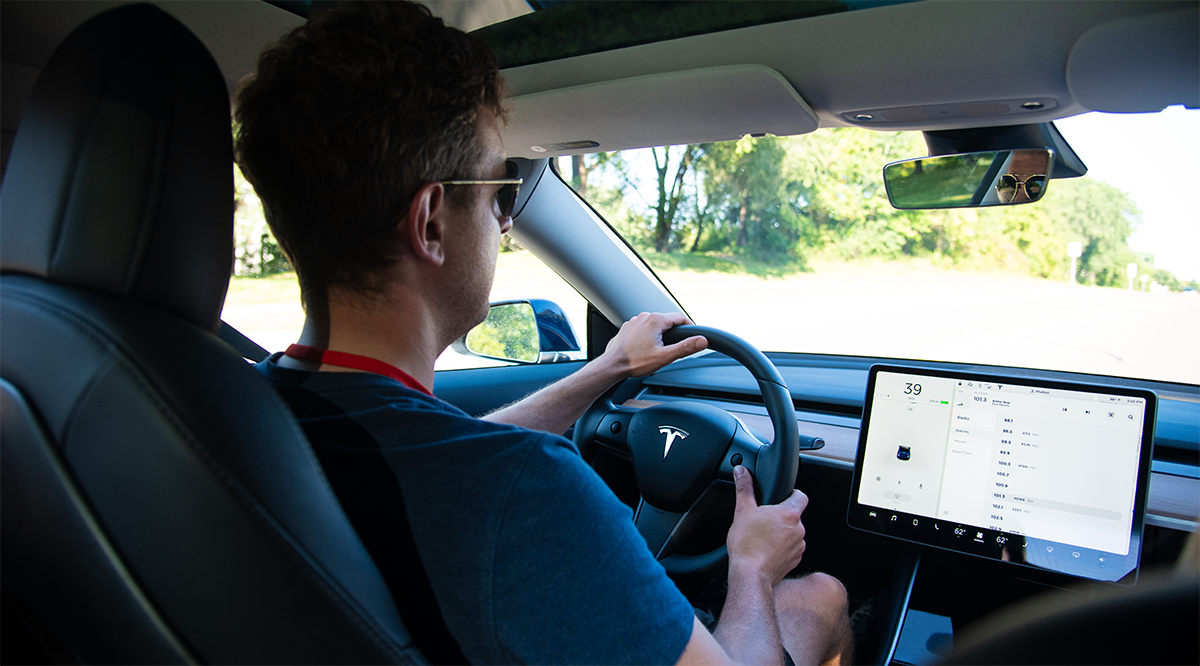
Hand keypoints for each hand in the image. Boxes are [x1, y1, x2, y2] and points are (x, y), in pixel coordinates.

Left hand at [603, 312, 707, 377]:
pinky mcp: (628, 328)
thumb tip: (702, 340)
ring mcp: (634, 321)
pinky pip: (643, 328)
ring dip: (660, 335)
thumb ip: (685, 347)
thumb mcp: (664, 357)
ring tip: (658, 351)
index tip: (693, 336)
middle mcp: (644, 316)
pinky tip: (645, 349)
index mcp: (655, 320)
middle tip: (674, 349)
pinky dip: (648, 336)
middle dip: (673, 334)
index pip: (680, 317)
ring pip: (654, 325)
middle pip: (667, 321)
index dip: (690, 327)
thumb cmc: (634, 362)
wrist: (611, 366)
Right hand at [726, 466, 807, 587]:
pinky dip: (781, 548)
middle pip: (795, 516)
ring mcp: (798, 546)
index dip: (792, 493)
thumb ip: (744, 488)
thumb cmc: (747, 544)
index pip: (801, 495)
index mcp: (789, 513)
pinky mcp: (795, 560)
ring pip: (793, 533)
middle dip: (781, 516)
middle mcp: (799, 529)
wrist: (750, 575)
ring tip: (763, 536)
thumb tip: (742, 471)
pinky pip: (791, 549)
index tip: (782, 496)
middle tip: (764, 519)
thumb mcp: (742, 510)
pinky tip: (766, 550)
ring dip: (782, 533)